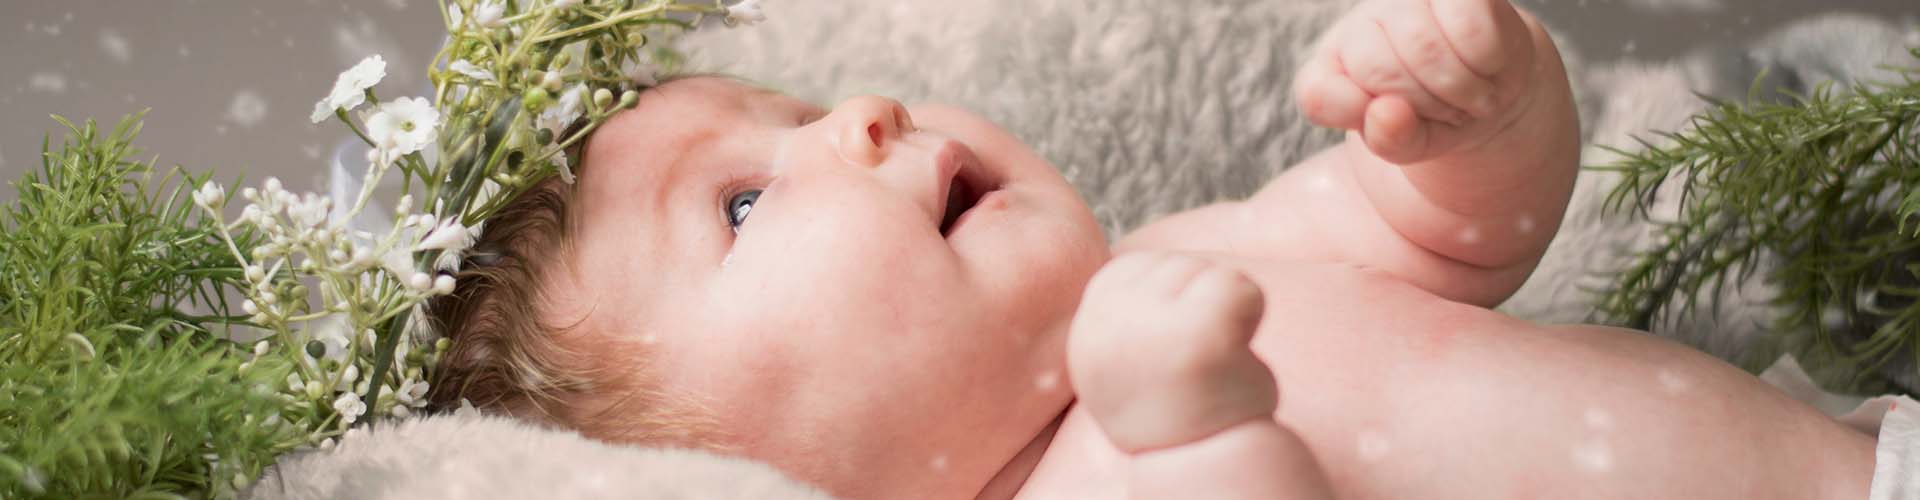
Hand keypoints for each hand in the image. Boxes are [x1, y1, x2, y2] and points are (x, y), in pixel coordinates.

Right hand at [1067, 252, 1278, 452]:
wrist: (1197, 461)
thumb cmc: (1169, 403)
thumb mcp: (1121, 349)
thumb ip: (1122, 306)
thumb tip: (1137, 260)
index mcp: (1090, 317)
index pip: (1146, 267)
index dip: (1172, 307)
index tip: (1165, 355)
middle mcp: (1111, 316)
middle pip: (1181, 266)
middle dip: (1199, 308)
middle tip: (1191, 365)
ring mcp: (1154, 323)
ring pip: (1214, 274)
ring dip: (1226, 317)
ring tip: (1208, 365)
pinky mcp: (1202, 331)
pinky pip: (1243, 288)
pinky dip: (1252, 316)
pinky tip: (1232, 357)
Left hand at [1293, 0, 1538, 163]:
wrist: (1489, 93)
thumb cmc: (1435, 120)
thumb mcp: (1408, 145)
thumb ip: (1389, 140)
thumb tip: (1386, 113)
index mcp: (1326, 69)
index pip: (1319, 95)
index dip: (1372, 122)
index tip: (1401, 126)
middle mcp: (1358, 25)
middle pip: (1378, 69)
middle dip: (1425, 106)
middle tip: (1448, 112)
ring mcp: (1404, 0)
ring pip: (1423, 47)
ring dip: (1461, 88)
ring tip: (1470, 94)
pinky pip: (1468, 26)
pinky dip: (1486, 60)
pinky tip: (1488, 65)